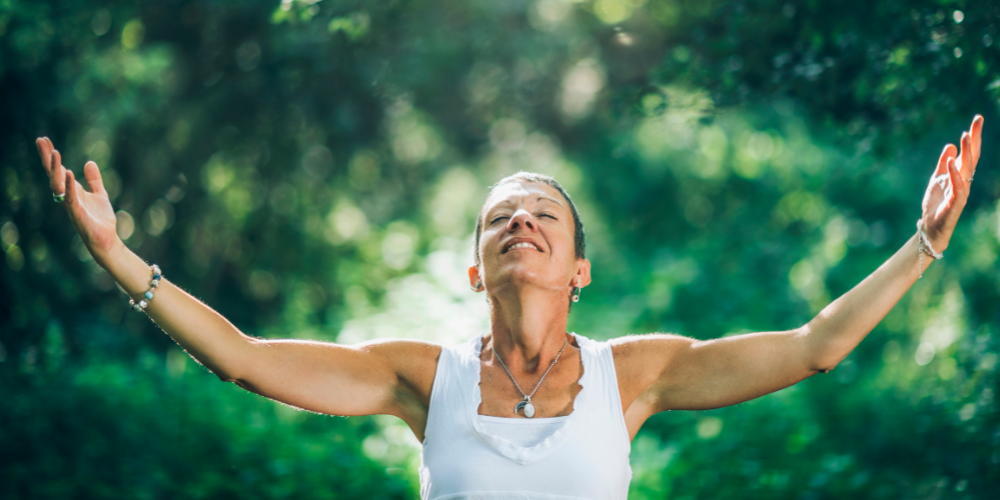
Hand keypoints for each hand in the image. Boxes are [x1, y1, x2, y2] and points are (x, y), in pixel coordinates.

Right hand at [37, 137, 121, 267]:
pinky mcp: (78, 214)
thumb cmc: (100, 220)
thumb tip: (89, 162)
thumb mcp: (100, 194)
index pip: (58, 169)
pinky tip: (67, 172)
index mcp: (72, 190)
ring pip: (58, 184)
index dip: (51, 156)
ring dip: (55, 168)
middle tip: (40, 140)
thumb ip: (94, 180)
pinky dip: (68, 185)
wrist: (107, 240)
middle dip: (47, 158)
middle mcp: (68, 196)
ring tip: (54, 151)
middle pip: (53, 174)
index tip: (44, 139)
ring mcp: (71, 205)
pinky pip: (70, 198)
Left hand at [920, 114, 983, 252]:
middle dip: (975, 138)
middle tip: (978, 120)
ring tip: (965, 135)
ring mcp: (962, 191)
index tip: (977, 119)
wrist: (931, 227)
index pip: (970, 152)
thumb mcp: (937, 179)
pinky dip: (955, 173)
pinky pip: (958, 186)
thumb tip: (951, 145)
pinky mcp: (956, 202)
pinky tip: (952, 161)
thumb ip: (943, 163)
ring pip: (967, 168)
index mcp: (961, 174)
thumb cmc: (936, 204)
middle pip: (972, 156)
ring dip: (967, 152)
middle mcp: (965, 180)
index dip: (974, 136)